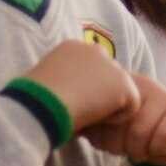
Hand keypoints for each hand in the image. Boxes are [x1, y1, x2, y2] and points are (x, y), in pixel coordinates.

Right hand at [22, 41, 139, 133]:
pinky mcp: (123, 83)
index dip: (83, 88)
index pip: (89, 69)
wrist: (41, 103)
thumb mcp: (45, 84)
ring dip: (106, 105)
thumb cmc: (34, 99)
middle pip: (108, 77)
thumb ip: (60, 83)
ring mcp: (111, 65)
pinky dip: (117, 118)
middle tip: (82, 111)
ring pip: (119, 91)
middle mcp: (93, 50)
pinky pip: (131, 107)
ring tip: (86, 114)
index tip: (70, 102)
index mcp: (71, 48)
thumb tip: (64, 100)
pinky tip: (96, 118)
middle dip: (100, 94)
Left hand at [82, 74, 165, 165]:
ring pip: (141, 132)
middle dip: (120, 146)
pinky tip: (157, 149)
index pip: (102, 111)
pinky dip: (158, 149)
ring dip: (139, 150)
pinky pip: (165, 136)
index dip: (102, 135)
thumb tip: (63, 126)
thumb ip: (87, 122)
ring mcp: (164, 95)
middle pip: (120, 123)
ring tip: (139, 150)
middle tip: (125, 149)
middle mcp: (142, 85)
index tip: (105, 141)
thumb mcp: (105, 126)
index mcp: (118, 85)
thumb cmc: (130, 131)